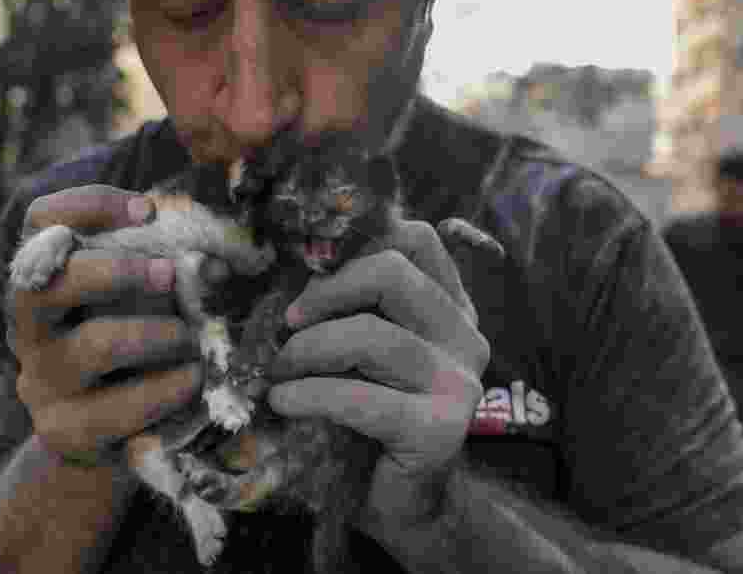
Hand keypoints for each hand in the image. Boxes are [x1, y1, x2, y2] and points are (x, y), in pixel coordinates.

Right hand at [6, 185, 204, 465]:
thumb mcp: (142, 299)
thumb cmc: (133, 346)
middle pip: (47, 282)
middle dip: (118, 271)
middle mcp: (29, 325)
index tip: (148, 210)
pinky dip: (169, 388)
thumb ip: (167, 272)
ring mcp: (43, 379)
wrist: (106, 434)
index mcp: (44, 277)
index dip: (89, 205)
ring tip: (190, 337)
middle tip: (170, 273)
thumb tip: (215, 263)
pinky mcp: (66, 429)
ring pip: (97, 344)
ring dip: (159, 334)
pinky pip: (122, 407)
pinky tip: (192, 379)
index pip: (40, 220)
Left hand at [264, 219, 489, 531]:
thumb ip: (347, 309)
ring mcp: (460, 382)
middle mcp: (465, 335)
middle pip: (392, 271)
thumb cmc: (368, 421)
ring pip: (371, 336)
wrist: (400, 506)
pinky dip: (310, 396)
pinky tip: (284, 403)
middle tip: (287, 323)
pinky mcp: (440, 429)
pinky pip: (361, 398)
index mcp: (449, 306)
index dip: (355, 246)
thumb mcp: (358, 352)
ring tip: (277, 373)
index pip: (416, 237)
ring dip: (306, 351)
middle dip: (325, 292)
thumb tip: (287, 273)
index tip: (308, 276)